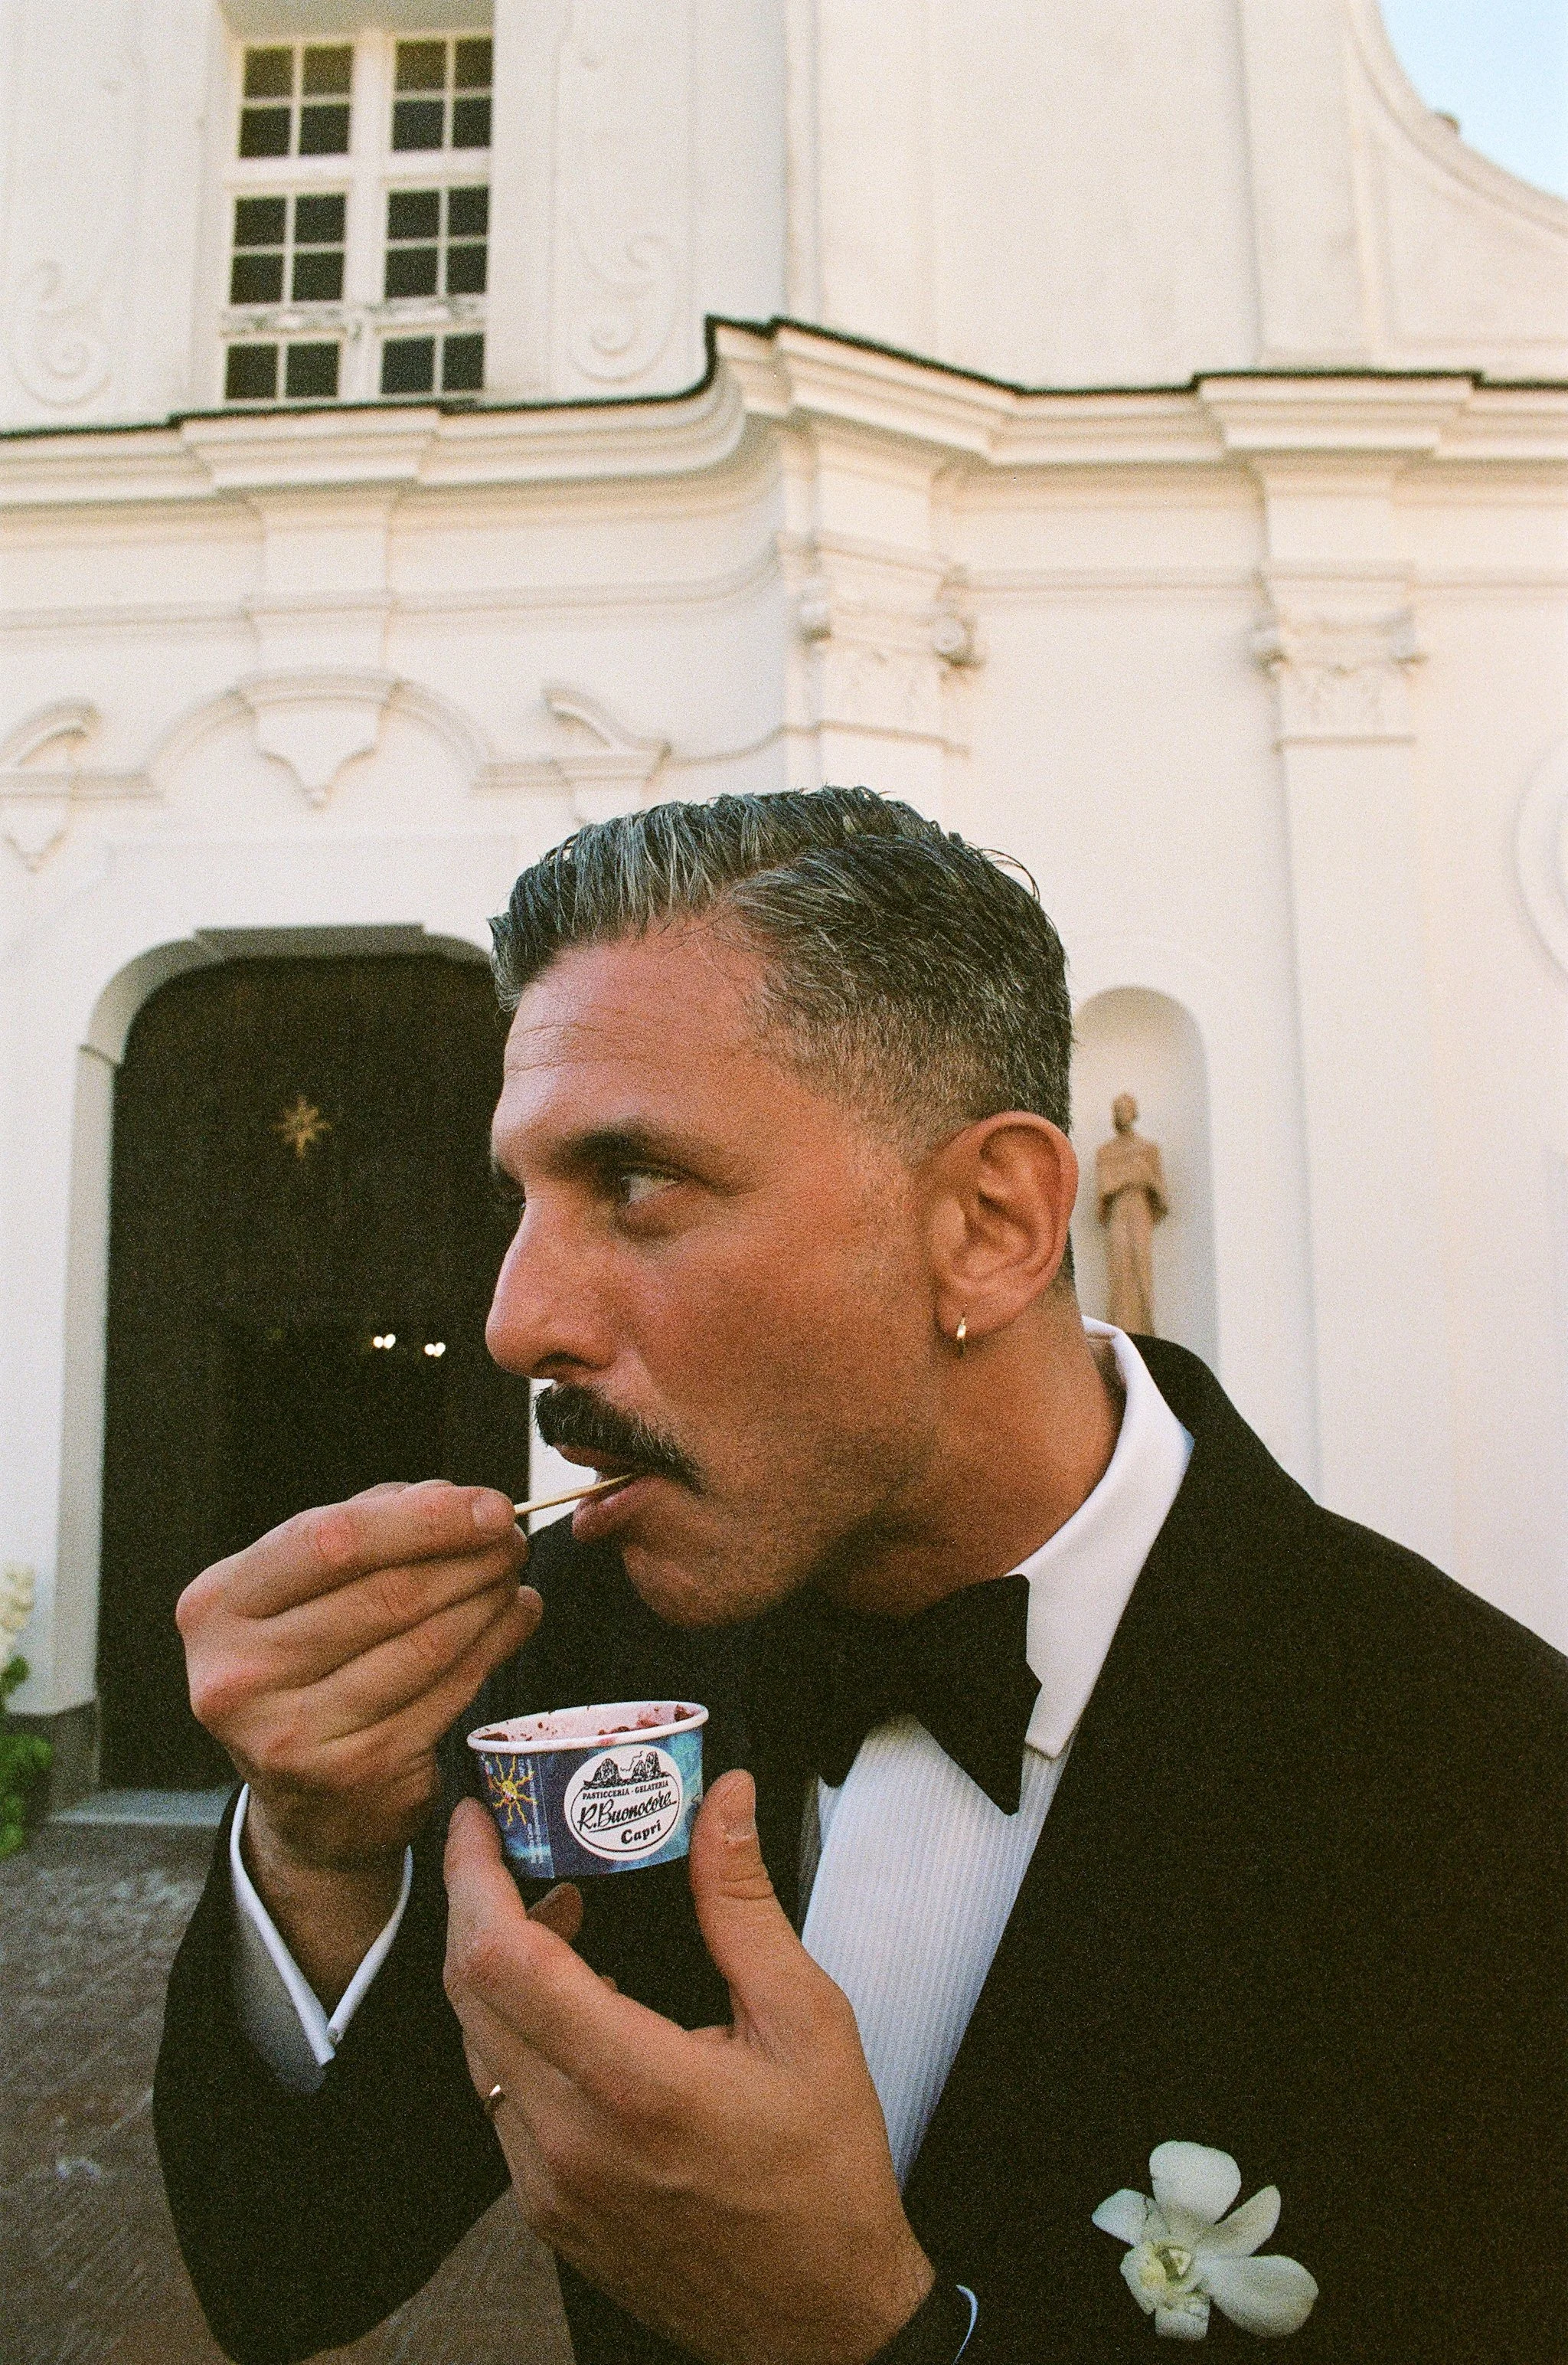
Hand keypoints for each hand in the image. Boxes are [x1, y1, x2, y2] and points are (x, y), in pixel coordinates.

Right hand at [177, 1480, 537, 1994]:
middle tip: (513, 1543)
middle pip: (386, 1594)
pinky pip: (446, 1694)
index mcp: (217, 1606)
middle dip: (469, 1558)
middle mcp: (241, 1675)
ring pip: (425, 1645)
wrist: (304, 1801)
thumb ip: (366, 1529)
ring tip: (514, 1579)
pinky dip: (493, 1649)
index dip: (423, 1519)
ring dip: (489, 1602)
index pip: (330, 1541)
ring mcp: (293, 1734)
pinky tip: (514, 1621)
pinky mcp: (354, 1774)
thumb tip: (452, 1498)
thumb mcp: (304, 1591)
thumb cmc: (310, 1664)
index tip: (491, 1507)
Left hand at [444, 1773, 933, 2364]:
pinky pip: (495, 2100)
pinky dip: (512, 2033)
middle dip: (476, 1905)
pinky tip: (570, 2006)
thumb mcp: (805, 2018)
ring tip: (558, 1918)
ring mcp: (548, 2186)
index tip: (476, 1822)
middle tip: (512, 1849)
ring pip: (475, 2046)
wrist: (821, 2320)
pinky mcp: (547, 2213)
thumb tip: (724, 1802)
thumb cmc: (825, 2174)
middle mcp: (570, 2140)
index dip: (472, 1879)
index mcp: (635, 2084)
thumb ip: (743, 1902)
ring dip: (494, 1969)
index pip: (501, 1961)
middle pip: (469, 1995)